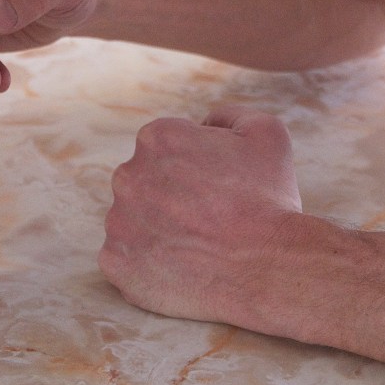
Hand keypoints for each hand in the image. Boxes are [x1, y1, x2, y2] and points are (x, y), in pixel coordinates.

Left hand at [98, 105, 302, 327]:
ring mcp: (117, 221)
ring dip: (159, 230)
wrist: (267, 268)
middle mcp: (127, 175)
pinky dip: (147, 265)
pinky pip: (125, 260)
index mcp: (155, 138)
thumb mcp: (265, 132)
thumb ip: (228, 115)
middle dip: (172, 198)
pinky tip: (180, 269)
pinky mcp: (115, 263)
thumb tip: (205, 122)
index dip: (196, 169)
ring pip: (135, 222)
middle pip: (146, 183)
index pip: (166, 149)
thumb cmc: (269, 200)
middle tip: (210, 220)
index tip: (218, 190)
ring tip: (198, 247)